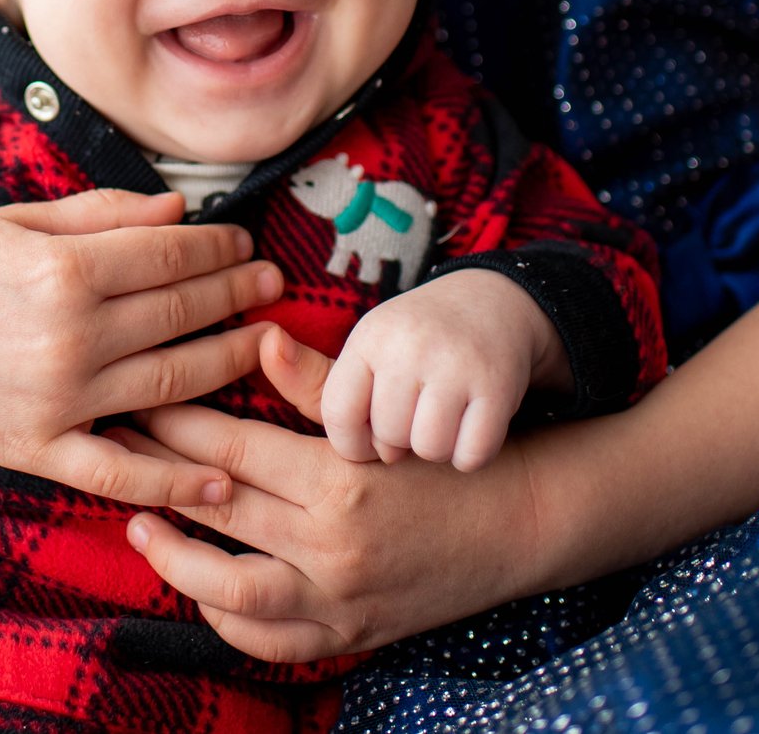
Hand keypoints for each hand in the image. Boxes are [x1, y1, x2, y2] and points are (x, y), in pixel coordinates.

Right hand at [0, 188, 281, 508]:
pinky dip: (174, 480)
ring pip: (171, 383)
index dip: (217, 248)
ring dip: (229, 361)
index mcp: (61, 272)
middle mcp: (65, 340)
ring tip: (265, 343)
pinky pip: (119, 473)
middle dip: (236, 294)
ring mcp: (55, 402)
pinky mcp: (38, 451)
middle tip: (273, 283)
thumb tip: (181, 210)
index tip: (244, 242)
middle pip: (180, 314)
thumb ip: (104, 215)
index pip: (168, 256)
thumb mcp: (19, 220)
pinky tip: (223, 477)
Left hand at [111, 326, 556, 661]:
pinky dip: (225, 619)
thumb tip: (257, 334)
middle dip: (159, 474)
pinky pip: (269, 640)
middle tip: (117, 448)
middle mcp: (334, 546)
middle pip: (221, 507)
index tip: (138, 401)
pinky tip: (198, 587)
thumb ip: (317, 384)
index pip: (233, 447)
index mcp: (339, 481)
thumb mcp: (386, 415)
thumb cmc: (444, 459)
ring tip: (139, 525)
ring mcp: (338, 599)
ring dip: (174, 557)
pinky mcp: (347, 635)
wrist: (518, 525)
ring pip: (229, 587)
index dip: (177, 422)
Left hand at [324, 269, 558, 470]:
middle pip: (388, 436)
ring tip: (441, 422)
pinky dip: (471, 454)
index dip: (352, 442)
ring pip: (430, 448)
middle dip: (401, 442)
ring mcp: (456, 363)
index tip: (369, 441)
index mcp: (370, 337)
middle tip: (415, 419)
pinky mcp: (497, 385)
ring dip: (437, 449)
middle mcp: (410, 345)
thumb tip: (261, 349)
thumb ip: (313, 378)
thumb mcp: (367, 350)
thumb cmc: (415, 342)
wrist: (491, 303)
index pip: (338, 414)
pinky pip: (472, 454)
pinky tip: (470, 430)